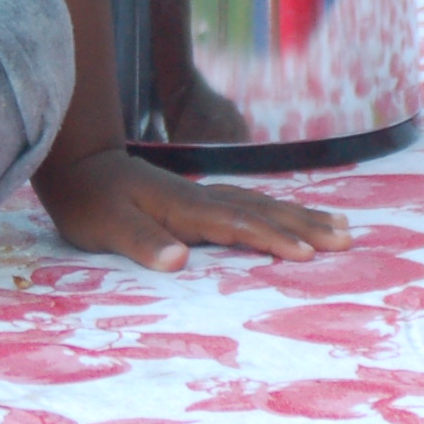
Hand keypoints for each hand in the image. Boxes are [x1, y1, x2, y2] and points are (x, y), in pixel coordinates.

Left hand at [34, 145, 351, 273]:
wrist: (78, 161)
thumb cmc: (89, 200)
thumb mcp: (105, 225)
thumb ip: (141, 241)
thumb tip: (178, 261)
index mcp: (184, 208)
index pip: (236, 225)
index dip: (271, 239)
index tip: (307, 254)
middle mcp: (201, 198)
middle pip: (262, 211)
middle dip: (305, 225)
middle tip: (346, 239)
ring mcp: (203, 195)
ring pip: (262, 204)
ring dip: (301, 215)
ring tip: (340, 227)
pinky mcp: (199, 198)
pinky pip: (251, 203)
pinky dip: (279, 210)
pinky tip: (293, 215)